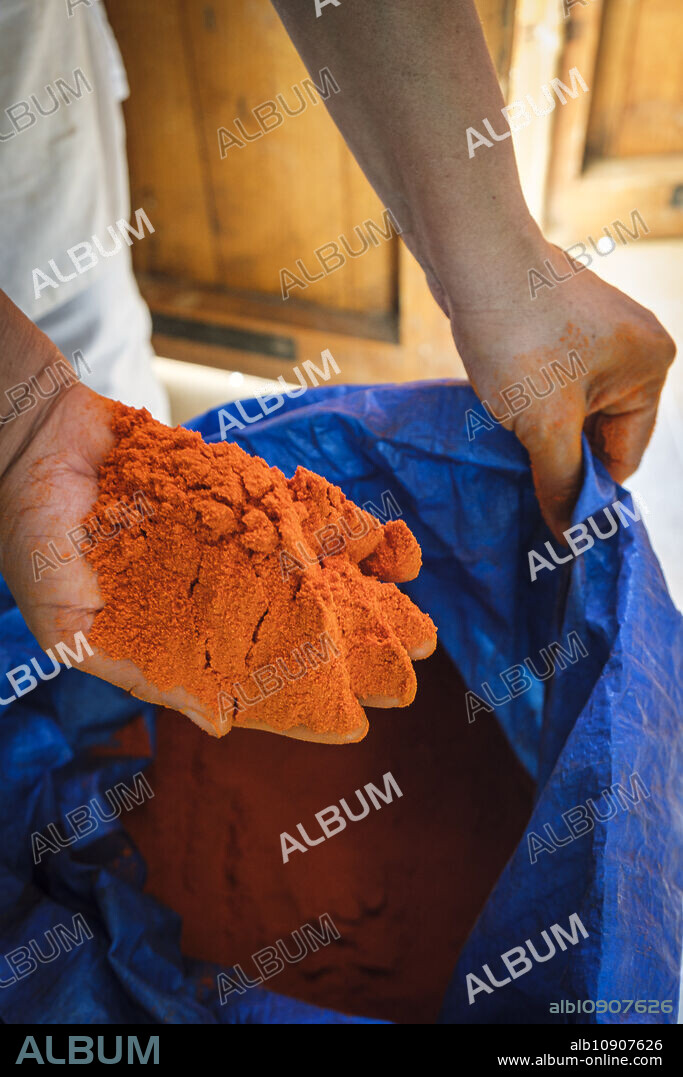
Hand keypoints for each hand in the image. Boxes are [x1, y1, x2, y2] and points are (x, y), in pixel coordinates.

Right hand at [0, 381, 435, 743]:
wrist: (35, 440)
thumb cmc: (39, 539)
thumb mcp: (70, 625)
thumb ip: (140, 673)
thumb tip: (220, 722)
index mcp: (184, 634)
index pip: (255, 676)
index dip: (305, 700)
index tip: (359, 722)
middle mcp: (219, 593)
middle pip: (300, 630)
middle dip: (355, 652)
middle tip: (411, 674)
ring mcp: (237, 542)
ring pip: (315, 576)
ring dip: (366, 597)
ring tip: (419, 620)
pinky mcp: (245, 494)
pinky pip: (305, 515)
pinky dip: (345, 529)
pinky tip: (387, 544)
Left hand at [446, 235, 675, 538]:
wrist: (473, 256)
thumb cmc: (518, 338)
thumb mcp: (544, 424)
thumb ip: (562, 482)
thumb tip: (571, 536)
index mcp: (651, 368)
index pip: (625, 455)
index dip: (586, 487)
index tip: (549, 513)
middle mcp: (634, 349)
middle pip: (598, 434)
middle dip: (561, 456)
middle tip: (520, 476)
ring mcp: (597, 333)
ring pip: (571, 410)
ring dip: (541, 432)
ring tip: (507, 442)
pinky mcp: (559, 325)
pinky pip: (552, 383)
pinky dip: (530, 403)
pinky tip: (502, 411)